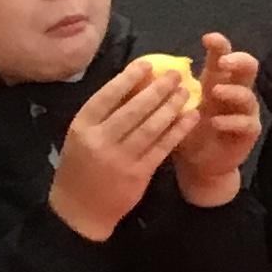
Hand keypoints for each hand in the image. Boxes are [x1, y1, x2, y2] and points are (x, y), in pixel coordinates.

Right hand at [49, 58, 204, 240]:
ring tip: (187, 91)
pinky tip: (191, 117)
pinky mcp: (138, 173)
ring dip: (172, 106)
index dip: (129, 77)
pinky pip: (163, 146)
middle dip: (158, 89)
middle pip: (134, 109)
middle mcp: (100, 140)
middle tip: (177, 74)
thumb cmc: (82, 164)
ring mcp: (120, 158)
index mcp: (82, 126)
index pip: (107, 96)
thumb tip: (135, 81)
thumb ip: (104, 113)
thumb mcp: (83, 135)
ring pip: (152, 126)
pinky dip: (179, 130)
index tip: (148, 63)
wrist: (80, 208)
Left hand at [171, 34, 260, 206]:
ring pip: (248, 94)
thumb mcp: (170, 109)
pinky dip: (231, 120)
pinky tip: (216, 122)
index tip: (207, 38)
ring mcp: (245, 112)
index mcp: (217, 81)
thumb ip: (160, 91)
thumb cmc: (183, 133)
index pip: (223, 55)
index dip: (219, 45)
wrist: (198, 165)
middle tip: (222, 63)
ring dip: (232, 91)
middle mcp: (234, 92)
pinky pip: (246, 122)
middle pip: (249, 67)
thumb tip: (139, 69)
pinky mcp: (248, 132)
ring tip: (215, 92)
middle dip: (238, 60)